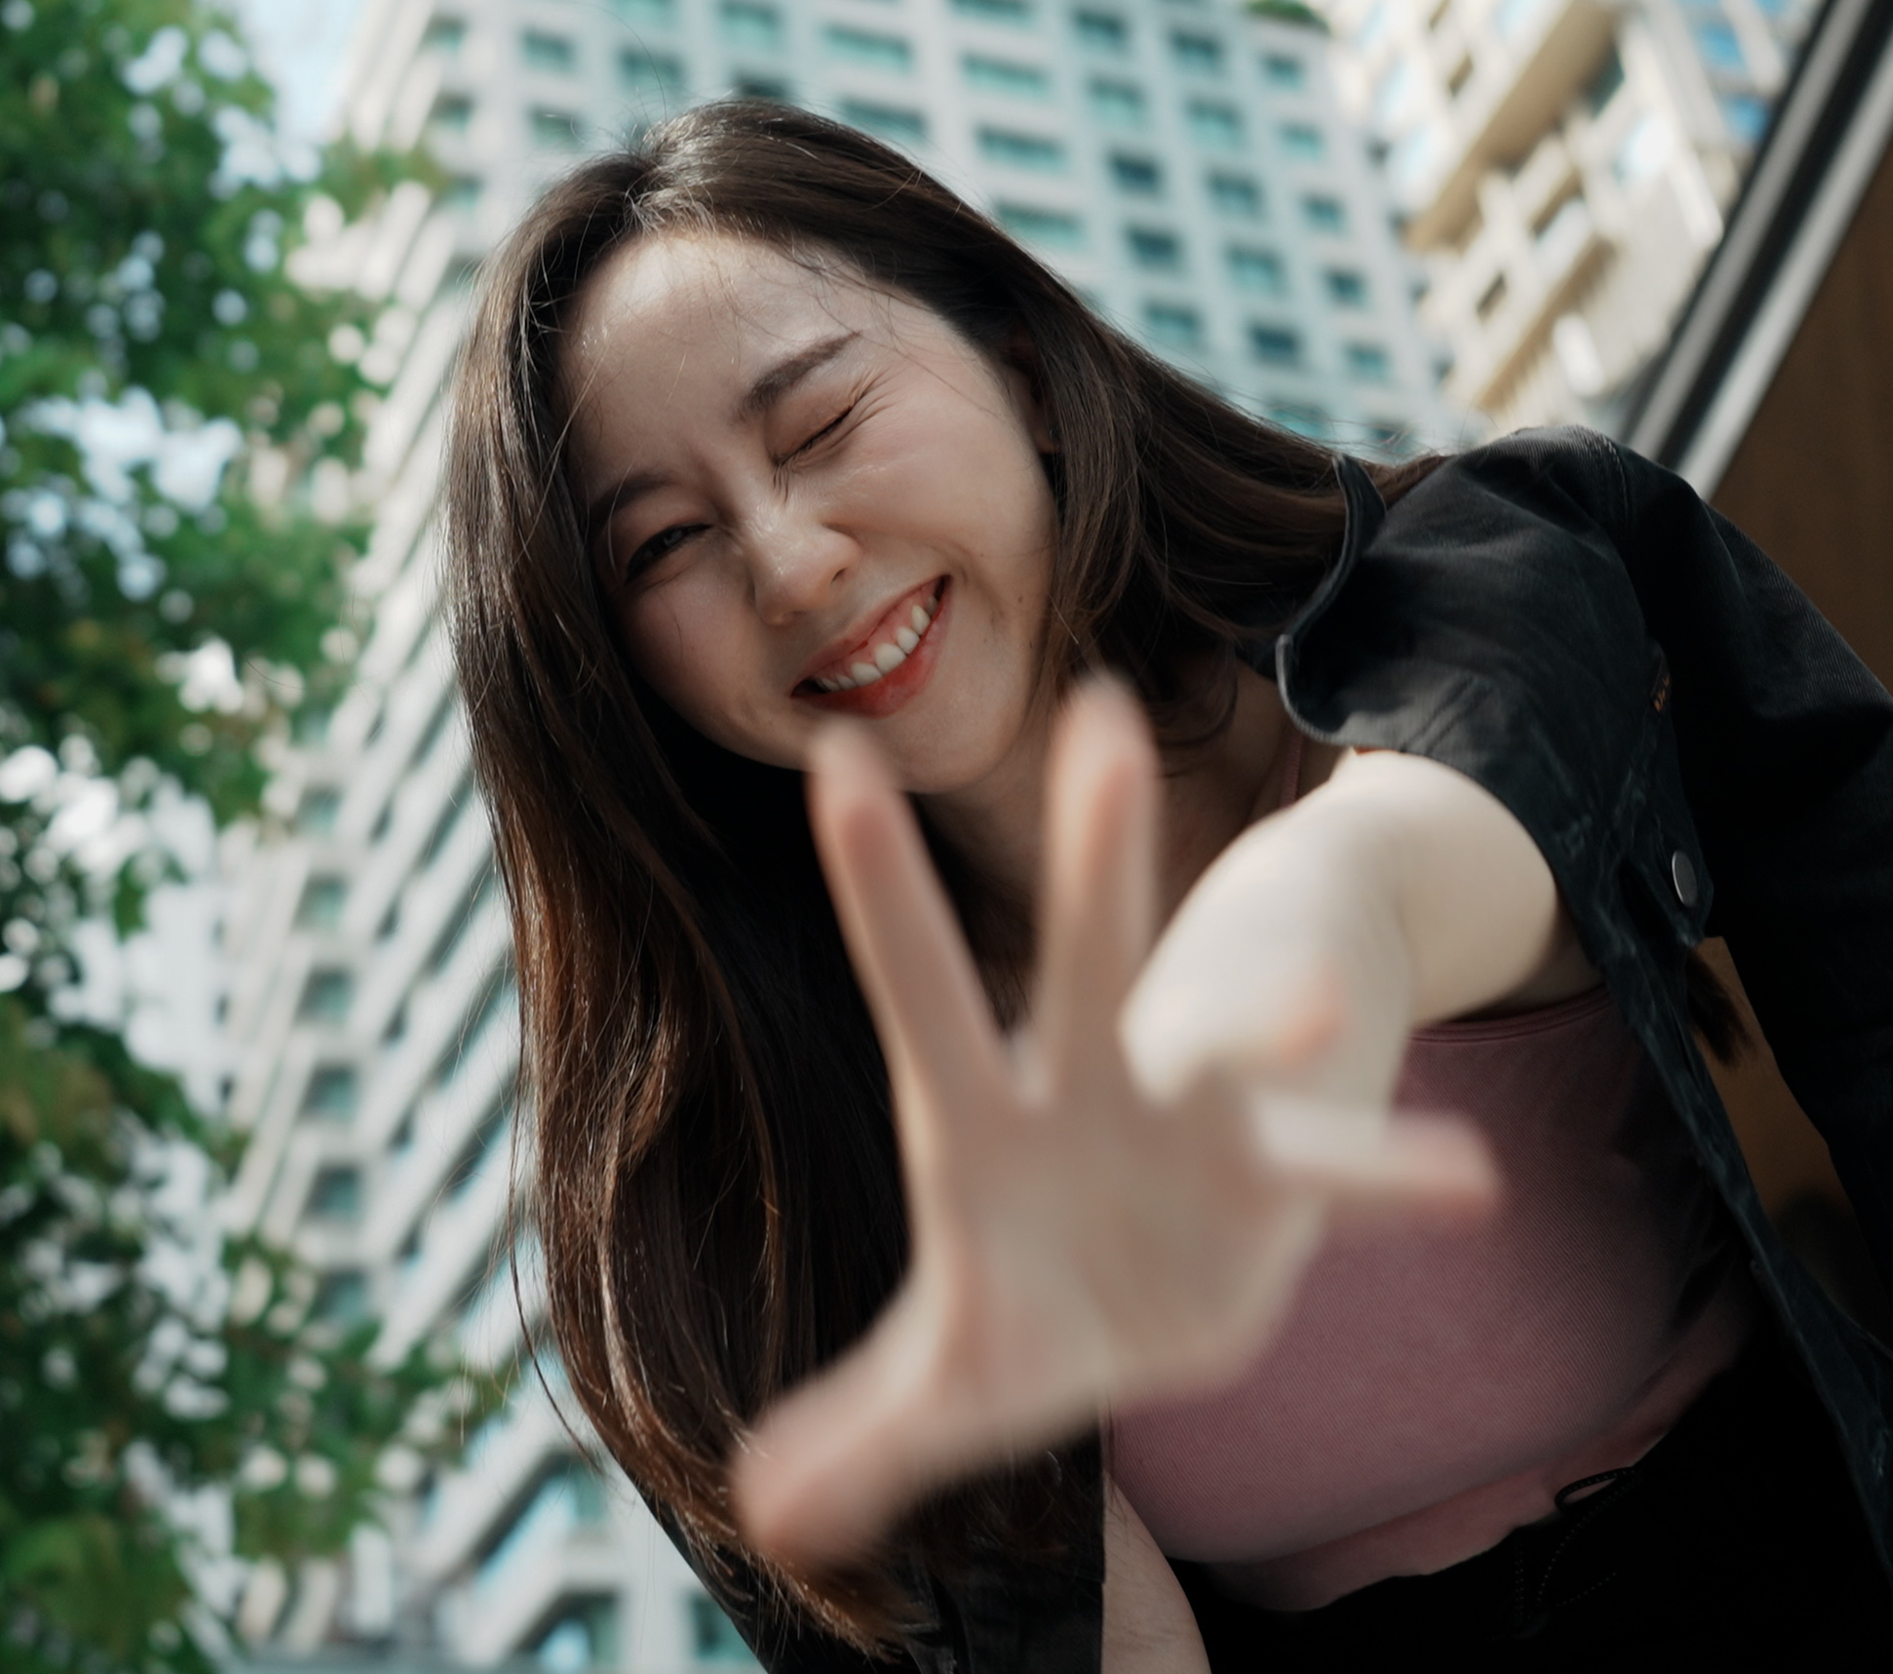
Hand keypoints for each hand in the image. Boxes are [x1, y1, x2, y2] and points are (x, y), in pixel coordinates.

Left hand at [731, 681, 1497, 1567]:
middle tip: (1106, 723)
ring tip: (1307, 997)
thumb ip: (868, 1428)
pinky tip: (1466, 1180)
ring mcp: (1192, 1130)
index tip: (840, 763)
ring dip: (1269, 1023)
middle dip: (1099, 862)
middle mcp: (1091, 1094)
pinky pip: (1342, 1184)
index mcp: (985, 1122)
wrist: (1161, 1271)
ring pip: (1232, 1053)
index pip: (921, 998)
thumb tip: (766, 1510)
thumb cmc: (1035, 1284)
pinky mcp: (1276, 1191)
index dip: (882, 891)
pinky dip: (1392, 1183)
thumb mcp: (953, 1362)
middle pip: (1087, 970)